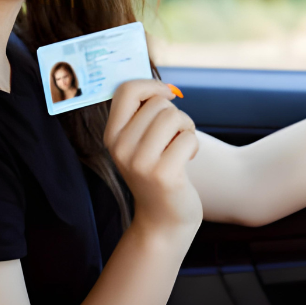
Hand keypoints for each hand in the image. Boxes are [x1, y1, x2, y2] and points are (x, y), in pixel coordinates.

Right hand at [104, 80, 202, 238]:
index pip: (126, 90)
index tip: (167, 95)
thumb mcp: (140, 143)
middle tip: (174, 137)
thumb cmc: (157, 171)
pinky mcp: (162, 175)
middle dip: (175, 115)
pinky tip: (186, 161)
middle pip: (158, 103)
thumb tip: (164, 85)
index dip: (152, 86)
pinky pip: (188, 138)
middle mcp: (120, 148)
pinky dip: (193, 146)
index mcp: (111, 135)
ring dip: (186, 129)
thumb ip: (143, 115)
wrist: (163, 219)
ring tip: (181, 146)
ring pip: (174, 117)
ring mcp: (140, 163)